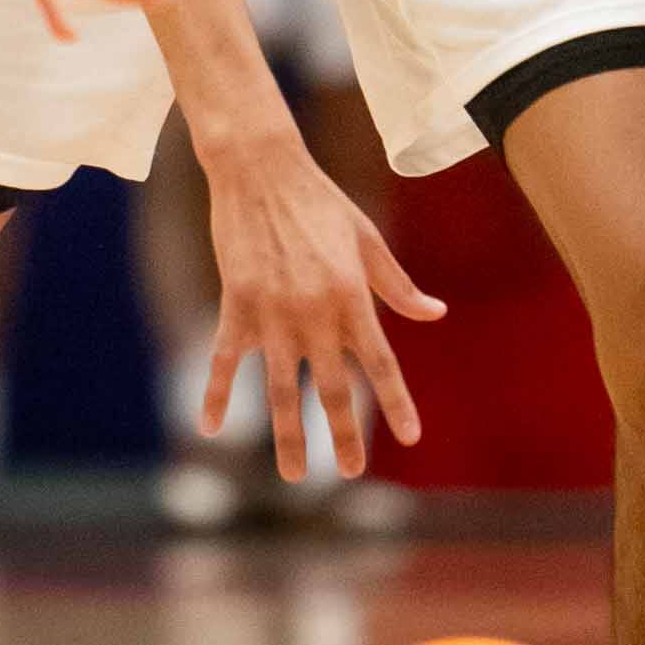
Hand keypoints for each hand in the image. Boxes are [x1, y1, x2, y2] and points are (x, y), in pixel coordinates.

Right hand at [201, 135, 441, 479]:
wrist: (260, 169)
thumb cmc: (319, 201)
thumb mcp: (367, 239)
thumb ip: (397, 285)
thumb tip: (435, 314)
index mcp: (352, 297)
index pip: (381, 363)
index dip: (396, 403)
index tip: (410, 438)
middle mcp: (315, 312)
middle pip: (334, 388)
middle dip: (343, 435)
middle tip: (350, 472)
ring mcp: (272, 312)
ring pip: (281, 388)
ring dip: (288, 435)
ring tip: (293, 476)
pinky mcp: (236, 305)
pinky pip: (224, 360)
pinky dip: (215, 395)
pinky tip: (209, 428)